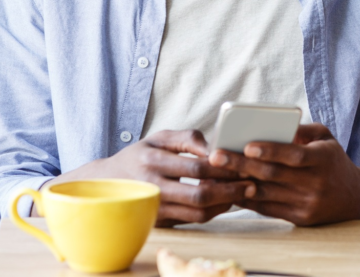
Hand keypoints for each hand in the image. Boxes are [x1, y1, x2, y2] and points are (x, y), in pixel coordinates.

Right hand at [49, 130, 255, 225]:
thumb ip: (188, 138)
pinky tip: (226, 202)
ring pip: (198, 213)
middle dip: (230, 190)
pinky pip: (192, 221)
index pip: (196, 168)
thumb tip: (214, 148)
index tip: (244, 164)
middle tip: (252, 184)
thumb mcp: (159, 138)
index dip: (223, 168)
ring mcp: (155, 208)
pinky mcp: (159, 222)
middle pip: (199, 194)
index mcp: (153, 161)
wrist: (108, 184)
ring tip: (243, 193)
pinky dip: (213, 212)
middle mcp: (152, 187)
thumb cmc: (140, 156)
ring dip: (225, 204)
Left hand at [207, 123, 359, 224]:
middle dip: (242, 165)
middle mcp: (315, 183)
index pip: (294, 156)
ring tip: (216, 174)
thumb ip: (303, 129)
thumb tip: (275, 124)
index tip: (247, 145)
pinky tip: (230, 189)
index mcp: (323, 159)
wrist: (353, 199)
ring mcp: (307, 204)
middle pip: (273, 175)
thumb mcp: (326, 138)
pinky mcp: (300, 219)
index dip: (271, 150)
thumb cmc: (333, 160)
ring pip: (266, 194)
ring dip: (238, 184)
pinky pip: (268, 209)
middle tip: (216, 157)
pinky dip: (247, 200)